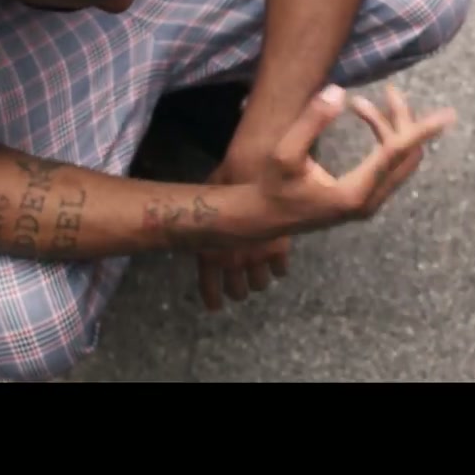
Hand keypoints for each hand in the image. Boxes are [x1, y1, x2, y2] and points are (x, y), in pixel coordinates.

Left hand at [195, 157, 291, 311]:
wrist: (257, 168)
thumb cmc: (227, 178)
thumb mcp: (205, 205)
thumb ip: (204, 222)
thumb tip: (194, 223)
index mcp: (210, 252)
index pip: (209, 287)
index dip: (213, 298)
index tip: (216, 306)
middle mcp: (233, 260)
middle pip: (237, 290)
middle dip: (238, 291)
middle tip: (239, 290)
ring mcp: (257, 257)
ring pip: (260, 284)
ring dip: (258, 282)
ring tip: (258, 279)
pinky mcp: (279, 248)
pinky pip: (280, 270)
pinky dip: (278, 270)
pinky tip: (277, 266)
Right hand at [254, 82, 455, 235]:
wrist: (259, 219)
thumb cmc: (269, 186)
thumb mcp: (284, 153)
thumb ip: (311, 121)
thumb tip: (339, 90)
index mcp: (354, 193)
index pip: (397, 153)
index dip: (422, 129)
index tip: (448, 114)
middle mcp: (367, 202)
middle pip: (404, 155)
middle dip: (401, 120)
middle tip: (389, 90)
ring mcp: (366, 204)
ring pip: (398, 160)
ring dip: (388, 128)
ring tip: (360, 103)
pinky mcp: (362, 200)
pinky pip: (388, 166)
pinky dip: (382, 139)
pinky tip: (362, 116)